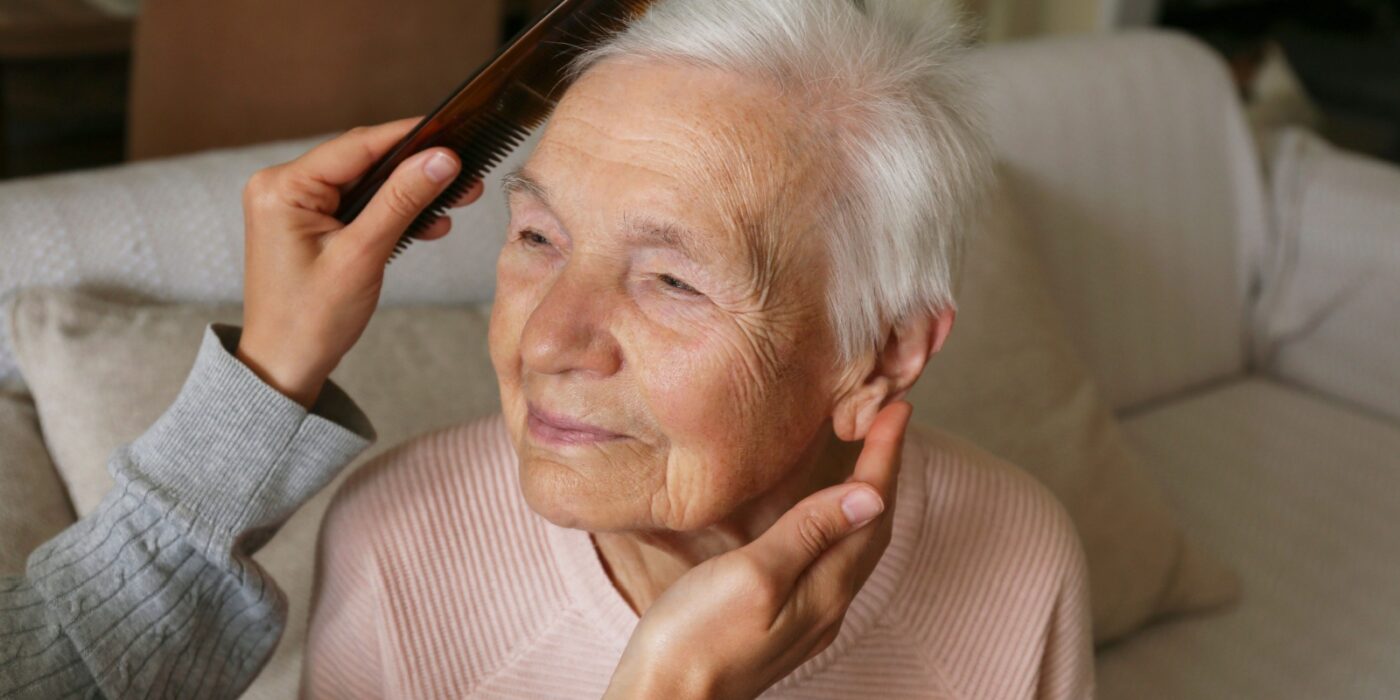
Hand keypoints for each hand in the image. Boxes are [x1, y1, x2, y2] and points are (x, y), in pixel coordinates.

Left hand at [235, 117, 482, 407]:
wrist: (284, 366)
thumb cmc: (310, 320)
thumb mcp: (362, 255)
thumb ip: (402, 201)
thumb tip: (441, 159)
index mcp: (282, 187)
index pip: (358, 146)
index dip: (410, 139)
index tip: (455, 135)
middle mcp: (282, 187)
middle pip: (363, 161)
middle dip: (415, 170)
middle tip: (465, 175)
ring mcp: (293, 205)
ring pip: (365, 183)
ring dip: (408, 194)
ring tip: (455, 200)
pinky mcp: (307, 223)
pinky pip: (357, 205)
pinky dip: (390, 213)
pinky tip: (426, 223)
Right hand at [603, 401, 913, 699]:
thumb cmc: (696, 642)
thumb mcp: (754, 576)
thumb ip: (810, 534)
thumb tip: (870, 496)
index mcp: (825, 590)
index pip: (872, 510)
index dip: (885, 456)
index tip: (896, 407)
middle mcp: (826, 605)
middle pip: (872, 527)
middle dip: (884, 471)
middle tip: (886, 418)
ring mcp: (805, 617)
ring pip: (853, 546)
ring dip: (864, 496)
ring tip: (864, 454)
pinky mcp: (780, 622)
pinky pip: (829, 561)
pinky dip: (836, 523)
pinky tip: (820, 514)